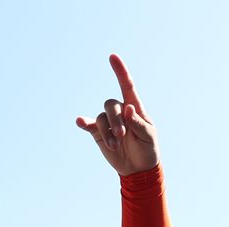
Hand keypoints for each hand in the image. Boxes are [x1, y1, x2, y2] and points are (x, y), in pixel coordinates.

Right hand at [76, 54, 158, 176]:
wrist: (139, 169)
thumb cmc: (148, 149)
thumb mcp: (148, 136)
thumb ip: (137, 122)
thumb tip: (127, 108)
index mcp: (134, 108)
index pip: (127, 86)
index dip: (120, 71)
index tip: (112, 57)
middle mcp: (120, 112)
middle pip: (111, 105)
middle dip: (115, 120)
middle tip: (122, 136)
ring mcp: (108, 123)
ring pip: (101, 118)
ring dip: (107, 131)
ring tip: (115, 145)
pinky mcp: (99, 134)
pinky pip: (90, 125)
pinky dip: (84, 122)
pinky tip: (80, 121)